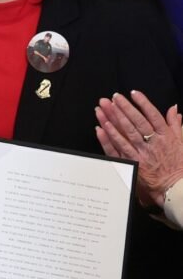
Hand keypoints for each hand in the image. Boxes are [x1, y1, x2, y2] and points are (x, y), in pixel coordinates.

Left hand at [94, 91, 182, 207]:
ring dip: (116, 118)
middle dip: (125, 107)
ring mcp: (144, 152)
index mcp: (167, 136)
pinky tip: (104, 127)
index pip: (153, 115)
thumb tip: (173, 108)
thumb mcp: (181, 141)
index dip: (143, 103)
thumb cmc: (178, 163)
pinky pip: (121, 147)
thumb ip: (175, 124)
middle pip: (138, 121)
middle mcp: (155, 142)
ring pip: (127, 132)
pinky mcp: (135, 162)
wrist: (176, 185)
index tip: (134, 93)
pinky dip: (112, 136)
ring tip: (106, 107)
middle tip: (115, 97)